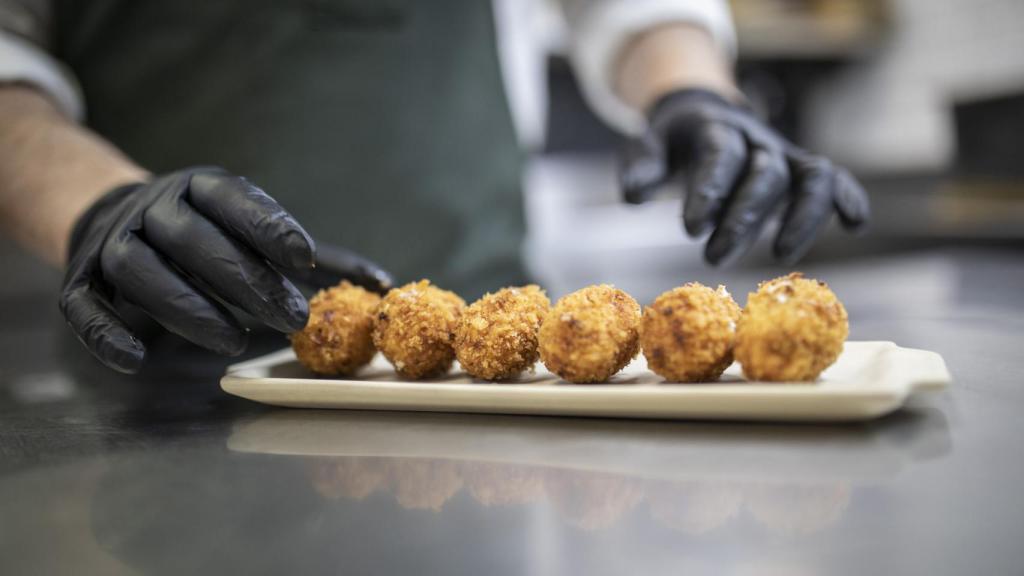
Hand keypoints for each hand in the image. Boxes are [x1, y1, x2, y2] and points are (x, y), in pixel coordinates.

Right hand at [59, 167, 391, 372]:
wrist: (116, 218)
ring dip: (188, 308)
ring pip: (143, 272)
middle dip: (245, 281)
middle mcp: (154, 208)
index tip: (305, 258)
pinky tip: (138, 358)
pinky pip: (85, 306)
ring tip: (234, 343)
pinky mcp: (80, 280)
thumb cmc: (210, 232)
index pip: (234, 200)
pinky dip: (107, 332)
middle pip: (195, 241)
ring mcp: (112, 243)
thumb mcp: (258, 231)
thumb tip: (383, 283)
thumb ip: (319, 258)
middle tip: (292, 317)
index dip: (268, 226)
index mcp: (201, 187)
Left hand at [620, 88, 869, 264]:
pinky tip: (856, 223)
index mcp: (715, 129)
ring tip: (781, 255)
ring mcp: (784, 153)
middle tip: (715, 258)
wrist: (704, 113)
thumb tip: (633, 197)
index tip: (690, 230)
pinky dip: (848, 197)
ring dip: (804, 215)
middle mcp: (756, 140)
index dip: (709, 191)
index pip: (719, 156)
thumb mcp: (648, 145)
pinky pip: (834, 177)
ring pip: (811, 175)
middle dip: (743, 218)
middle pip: (763, 173)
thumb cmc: (673, 142)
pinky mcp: (802, 169)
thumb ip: (642, 166)